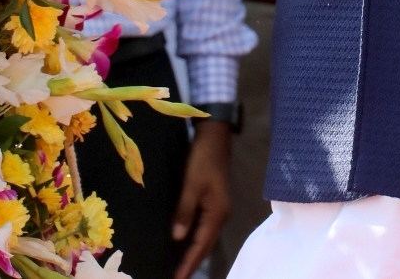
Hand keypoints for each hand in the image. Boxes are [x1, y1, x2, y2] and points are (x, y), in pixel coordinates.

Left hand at [171, 119, 230, 278]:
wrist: (215, 136)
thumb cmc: (203, 159)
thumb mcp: (191, 184)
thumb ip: (185, 211)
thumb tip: (178, 238)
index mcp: (217, 213)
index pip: (201, 246)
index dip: (189, 264)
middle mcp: (221, 214)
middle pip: (206, 245)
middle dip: (193, 263)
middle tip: (178, 277)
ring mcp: (219, 207)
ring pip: (206, 237)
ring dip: (195, 252)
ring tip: (181, 266)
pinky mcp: (214, 201)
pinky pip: (205, 227)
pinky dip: (196, 239)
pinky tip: (186, 242)